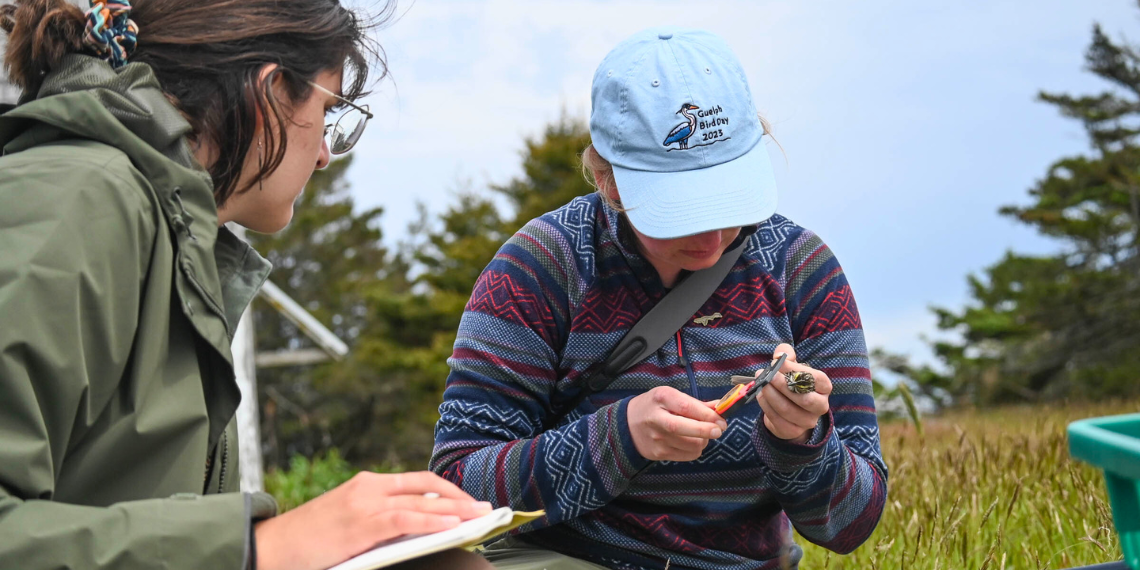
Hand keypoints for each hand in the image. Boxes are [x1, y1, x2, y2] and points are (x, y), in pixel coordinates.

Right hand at [255, 471, 493, 569]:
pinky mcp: (361, 523)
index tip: (470, 501)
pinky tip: (452, 526)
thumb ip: (382, 520)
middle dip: (460, 498)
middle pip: (426, 487)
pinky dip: (432, 521)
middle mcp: (369, 487)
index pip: (418, 482)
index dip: (448, 491)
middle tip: (485, 507)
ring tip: (479, 517)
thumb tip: (422, 528)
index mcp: (368, 484)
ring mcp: (365, 503)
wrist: (271, 547)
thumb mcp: (351, 522)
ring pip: (421, 501)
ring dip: (455, 509)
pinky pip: (406, 520)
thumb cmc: (311, 540)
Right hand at [627, 386, 727, 461]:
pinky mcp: (658, 454)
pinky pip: (688, 455)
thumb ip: (696, 403)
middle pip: (686, 428)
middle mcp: (656, 418)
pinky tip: (692, 442)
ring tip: (703, 435)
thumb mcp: (671, 396)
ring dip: (704, 441)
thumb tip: (721, 407)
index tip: (721, 419)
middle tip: (719, 430)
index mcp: (661, 398)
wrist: (628, 424)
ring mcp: (657, 438)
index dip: (707, 415)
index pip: (687, 407)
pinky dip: (696, 450)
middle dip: (708, 430)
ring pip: (691, 445)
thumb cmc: (655, 407)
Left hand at [756, 344, 831, 443]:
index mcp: (824, 388)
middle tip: (767, 375)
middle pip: (804, 398)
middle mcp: (820, 406)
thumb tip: (780, 353)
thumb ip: (787, 356)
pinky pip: (777, 419)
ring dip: (771, 395)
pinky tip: (760, 395)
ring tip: (761, 384)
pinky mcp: (792, 430)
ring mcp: (808, 421)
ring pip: (788, 410)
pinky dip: (766, 406)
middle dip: (783, 385)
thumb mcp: (791, 367)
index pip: (816, 378)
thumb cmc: (792, 384)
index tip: (777, 362)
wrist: (788, 411)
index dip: (796, 370)